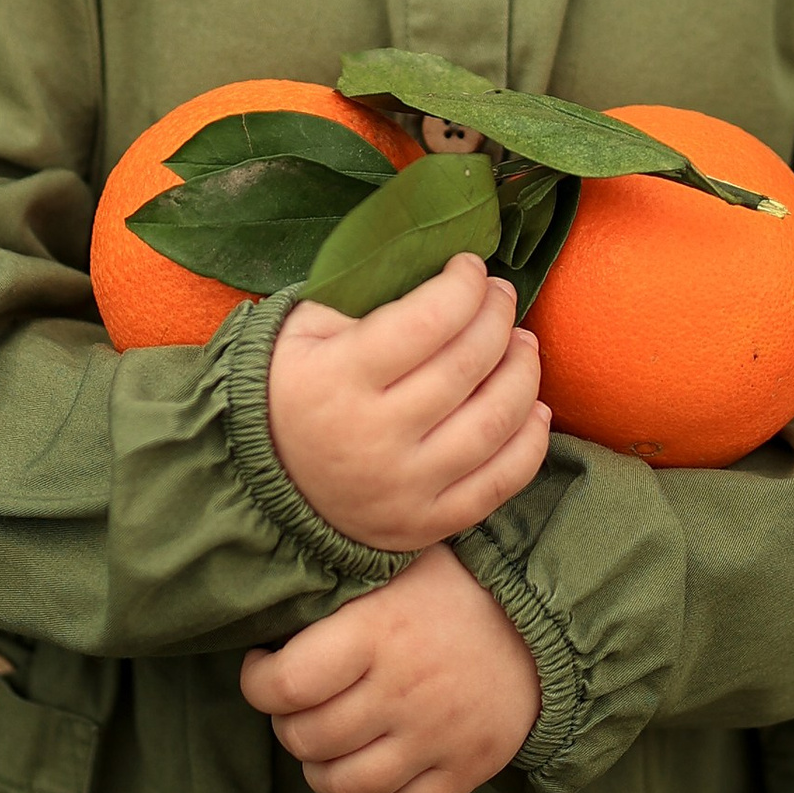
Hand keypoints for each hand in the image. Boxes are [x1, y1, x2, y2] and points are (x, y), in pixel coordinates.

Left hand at [241, 547, 541, 792]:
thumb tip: (269, 605)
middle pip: (306, 738)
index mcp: (377, 630)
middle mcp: (404, 688)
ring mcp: (437, 735)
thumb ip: (340, 588)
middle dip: (288, 725)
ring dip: (321, 770)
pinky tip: (370, 767)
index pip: (282, 684)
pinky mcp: (466, 768)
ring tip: (327, 741)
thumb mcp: (398, 563)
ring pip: (344, 785)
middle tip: (298, 705)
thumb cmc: (454, 587)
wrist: (547, 622)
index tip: (263, 666)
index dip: (257, 681)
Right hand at [267, 254, 549, 552]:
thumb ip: (363, 303)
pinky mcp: (425, 525)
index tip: (470, 267)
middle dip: (497, 318)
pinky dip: (530, 443)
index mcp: (335, 380)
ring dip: (523, 374)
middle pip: (466, 366)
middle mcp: (372, 438)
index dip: (463, 286)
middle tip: (501, 297)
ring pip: (493, 424)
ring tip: (523, 344)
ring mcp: (403, 488)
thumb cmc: (287, 392)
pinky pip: (499, 484)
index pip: (426, 322)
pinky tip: (536, 409)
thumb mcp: (301, 332)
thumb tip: (442, 282)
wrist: (258, 490)